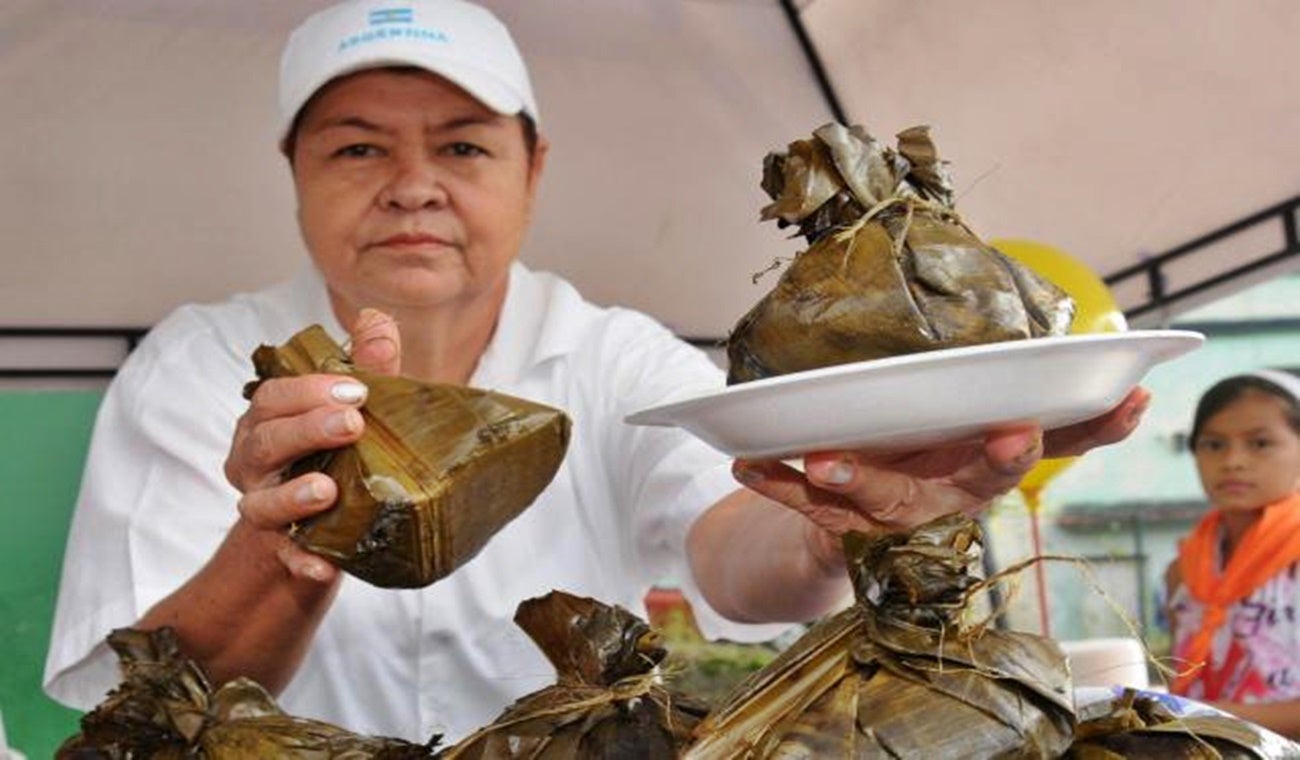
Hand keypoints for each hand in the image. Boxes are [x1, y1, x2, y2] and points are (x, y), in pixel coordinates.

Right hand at [223, 308, 401, 580]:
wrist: (328, 523)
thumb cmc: (342, 450)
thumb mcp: (357, 407)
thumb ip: (366, 366)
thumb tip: (378, 321)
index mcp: (268, 422)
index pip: (273, 398)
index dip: (308, 391)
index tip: (356, 389)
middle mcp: (255, 465)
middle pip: (263, 443)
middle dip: (304, 430)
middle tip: (351, 425)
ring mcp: (265, 508)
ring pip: (260, 503)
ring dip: (291, 496)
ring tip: (327, 490)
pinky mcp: (283, 550)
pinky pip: (286, 558)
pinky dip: (302, 561)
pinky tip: (325, 564)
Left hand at [733, 387, 1149, 565]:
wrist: (844, 517)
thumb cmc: (913, 447)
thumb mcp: (954, 409)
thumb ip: (984, 371)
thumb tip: (1017, 292)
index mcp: (986, 455)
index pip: (1059, 443)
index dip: (1098, 427)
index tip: (1130, 399)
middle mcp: (951, 490)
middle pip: (985, 479)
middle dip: (1002, 458)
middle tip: (1014, 433)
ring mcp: (896, 512)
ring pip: (887, 500)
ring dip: (860, 479)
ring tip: (828, 460)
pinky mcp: (841, 523)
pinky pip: (807, 507)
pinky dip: (778, 485)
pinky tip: (747, 463)